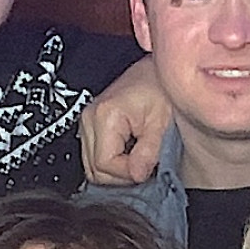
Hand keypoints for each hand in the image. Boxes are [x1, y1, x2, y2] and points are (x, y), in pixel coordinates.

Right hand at [79, 56, 170, 184]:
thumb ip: (149, 152)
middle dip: (122, 175)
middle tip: (145, 165)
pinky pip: (96, 157)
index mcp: (104, 115)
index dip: (128, 174)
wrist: (156, 73)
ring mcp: (88, 123)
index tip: (147, 168)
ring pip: (93, 167)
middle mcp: (90, 118)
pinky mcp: (92, 127)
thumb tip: (137, 175)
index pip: (105, 165)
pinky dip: (114, 162)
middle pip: (95, 170)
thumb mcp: (161, 122)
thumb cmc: (160, 89)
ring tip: (139, 157)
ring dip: (117, 170)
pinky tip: (131, 153)